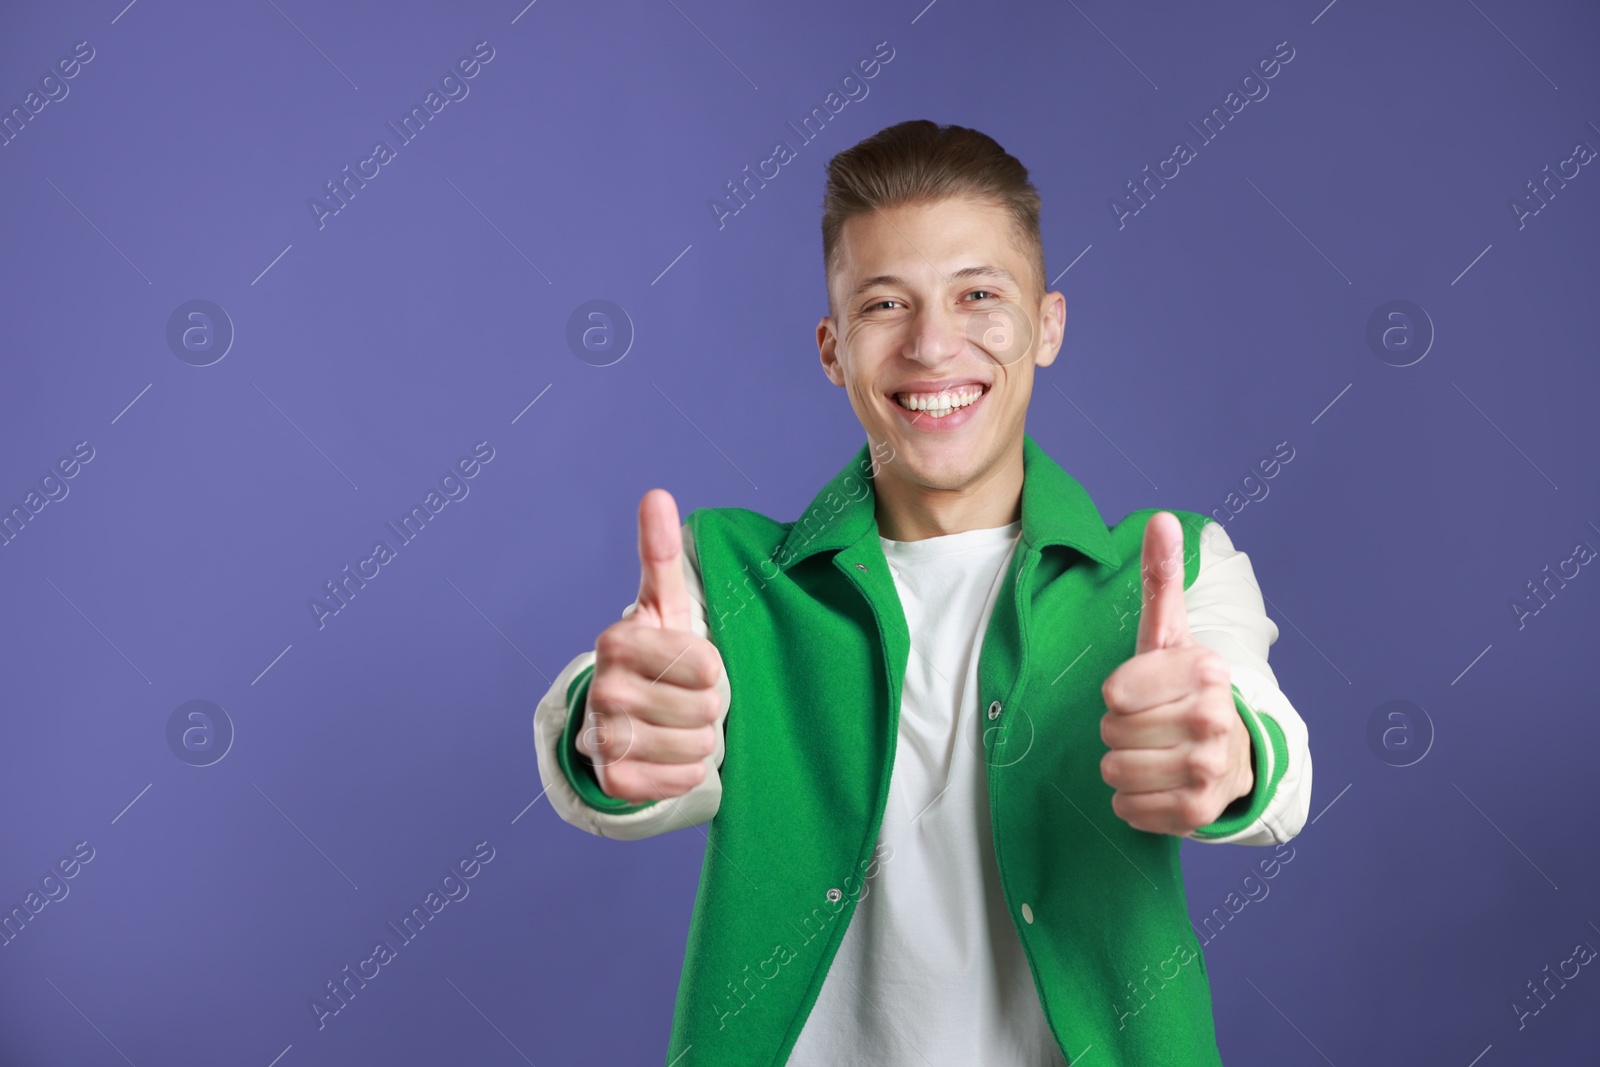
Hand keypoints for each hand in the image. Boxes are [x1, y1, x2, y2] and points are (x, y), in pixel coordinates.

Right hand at [578, 488, 725, 802]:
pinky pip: (678, 782)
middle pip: (704, 708)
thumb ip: (661, 552)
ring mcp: (602, 737)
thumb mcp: (665, 603)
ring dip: (701, 740)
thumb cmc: (659, 654)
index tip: (695, 664)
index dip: (713, 668)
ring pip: (696, 747)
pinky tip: (671, 755)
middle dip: (709, 707)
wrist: (627, 719)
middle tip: (687, 699)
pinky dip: (686, 772)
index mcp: (618, 640)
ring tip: (680, 725)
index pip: (705, 663)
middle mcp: (603, 688)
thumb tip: (656, 494)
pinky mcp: (611, 780)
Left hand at [1098, 512, 1253, 834]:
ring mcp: (1210, 769)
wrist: (1231, 752)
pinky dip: (1130, 801)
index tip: (1143, 691)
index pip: (1115, 692)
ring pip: (1115, 771)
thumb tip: (1161, 519)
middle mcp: (1214, 719)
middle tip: (1149, 724)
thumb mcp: (1169, 633)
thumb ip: (1163, 577)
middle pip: (1111, 732)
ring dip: (1121, 766)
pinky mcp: (1199, 812)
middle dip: (1118, 730)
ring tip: (1151, 753)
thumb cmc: (1182, 688)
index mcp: (1205, 670)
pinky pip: (1129, 809)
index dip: (1118, 694)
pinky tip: (1155, 784)